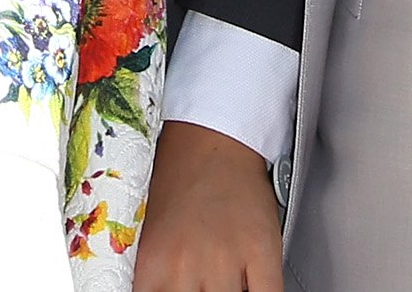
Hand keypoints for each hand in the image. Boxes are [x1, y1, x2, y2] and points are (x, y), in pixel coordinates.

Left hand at [135, 120, 283, 291]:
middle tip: (203, 285)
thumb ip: (154, 274)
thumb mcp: (149, 229)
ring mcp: (226, 261)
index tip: (174, 290)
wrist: (214, 134)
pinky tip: (253, 287)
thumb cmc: (180, 175)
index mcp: (153, 261)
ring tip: (225, 283)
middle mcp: (186, 266)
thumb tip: (157, 288)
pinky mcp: (262, 254)